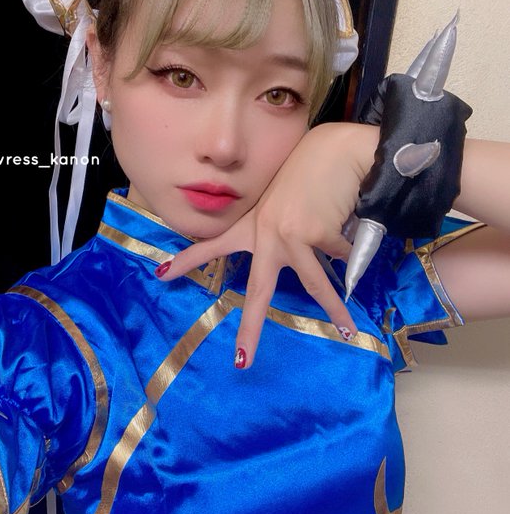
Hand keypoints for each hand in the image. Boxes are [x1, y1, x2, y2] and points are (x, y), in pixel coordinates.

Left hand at [159, 122, 378, 367]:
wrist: (335, 152)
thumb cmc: (310, 176)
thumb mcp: (284, 206)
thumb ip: (281, 234)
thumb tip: (306, 268)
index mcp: (253, 227)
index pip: (212, 245)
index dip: (187, 260)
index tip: (161, 274)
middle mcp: (265, 235)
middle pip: (258, 291)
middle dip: (251, 328)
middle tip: (243, 361)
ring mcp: (289, 237)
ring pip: (315, 284)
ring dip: (336, 309)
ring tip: (350, 331)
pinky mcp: (316, 234)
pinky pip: (342, 255)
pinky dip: (351, 249)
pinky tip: (352, 226)